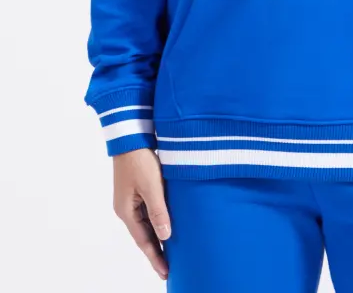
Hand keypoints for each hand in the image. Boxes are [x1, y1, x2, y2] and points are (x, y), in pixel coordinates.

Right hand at [113, 149, 170, 279]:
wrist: (130, 135)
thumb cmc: (139, 159)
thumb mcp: (151, 186)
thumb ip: (158, 211)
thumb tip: (165, 236)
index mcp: (126, 211)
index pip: (143, 241)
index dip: (155, 258)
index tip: (166, 273)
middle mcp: (127, 208)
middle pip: (144, 235)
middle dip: (156, 252)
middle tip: (169, 268)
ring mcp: (131, 199)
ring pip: (146, 224)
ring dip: (158, 237)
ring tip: (171, 252)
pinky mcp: (138, 189)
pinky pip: (148, 211)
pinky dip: (157, 221)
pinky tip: (167, 225)